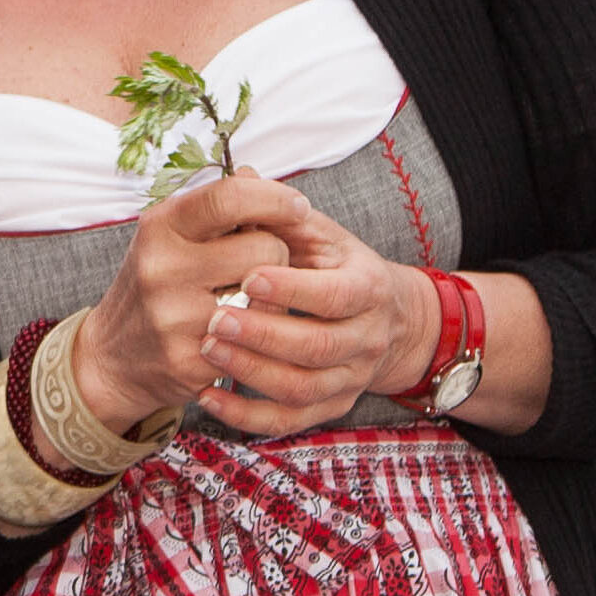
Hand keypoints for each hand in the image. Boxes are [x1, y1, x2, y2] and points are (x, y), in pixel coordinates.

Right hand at [70, 173, 303, 433]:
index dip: (275, 197)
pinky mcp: (190, 359)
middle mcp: (162, 268)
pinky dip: (256, 335)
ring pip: (268, 296)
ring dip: (271, 297)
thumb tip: (253, 174)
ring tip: (245, 299)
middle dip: (276, 253)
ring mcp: (175, 317)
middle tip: (258, 266)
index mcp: (160, 228)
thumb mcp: (171, 237)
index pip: (230, 197)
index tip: (296, 206)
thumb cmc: (154, 287)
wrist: (114, 360)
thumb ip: (213, 207)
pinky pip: (256, 340)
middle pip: (265, 247)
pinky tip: (234, 334)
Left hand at [197, 207, 440, 439]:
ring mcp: (349, 378)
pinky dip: (247, 416)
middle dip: (265, 336)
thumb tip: (239, 174)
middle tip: (216, 320)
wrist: (388, 320)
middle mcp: (366, 338)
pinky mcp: (330, 406)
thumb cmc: (339, 268)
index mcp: (369, 287)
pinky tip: (209, 397)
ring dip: (251, 374)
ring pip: (302, 389)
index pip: (336, 295)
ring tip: (208, 350)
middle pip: (318, 348)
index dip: (295, 289)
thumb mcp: (321, 234)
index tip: (251, 275)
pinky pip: (288, 421)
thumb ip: (281, 211)